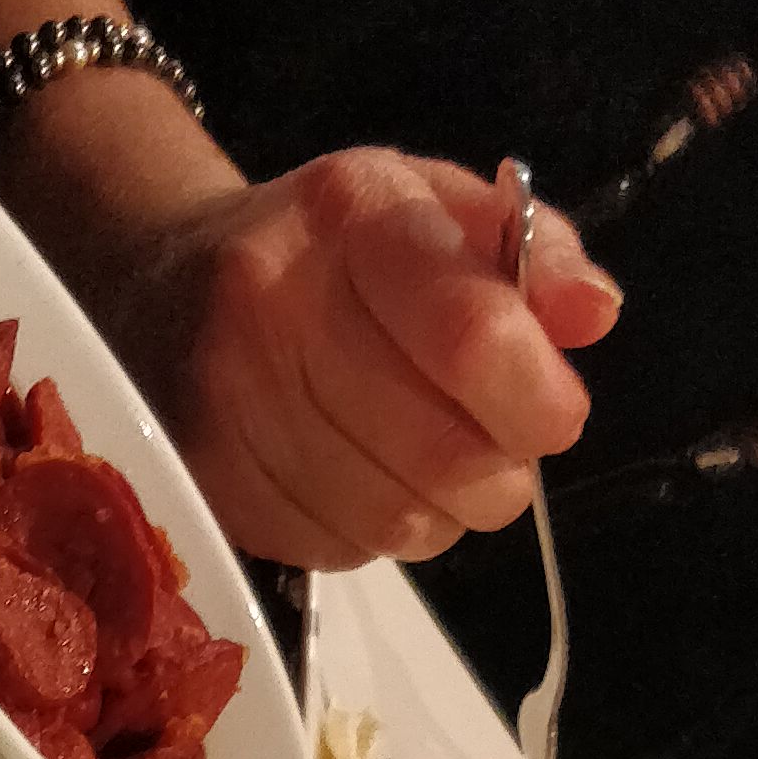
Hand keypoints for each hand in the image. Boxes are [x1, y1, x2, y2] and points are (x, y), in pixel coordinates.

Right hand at [96, 146, 621, 567]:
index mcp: (349, 218)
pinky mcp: (210, 489)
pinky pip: (342, 551)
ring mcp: (229, 410)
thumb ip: (530, 252)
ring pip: (395, 521)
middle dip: (499, 467)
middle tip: (495, 441)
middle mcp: (272, 310)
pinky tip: (364, 476)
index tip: (555, 409)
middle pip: (442, 454)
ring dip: (441, 506)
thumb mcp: (435, 207)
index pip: (471, 336)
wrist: (164, 288)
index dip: (536, 397)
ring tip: (425, 454)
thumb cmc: (332, 249)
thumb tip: (593, 314)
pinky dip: (378, 530)